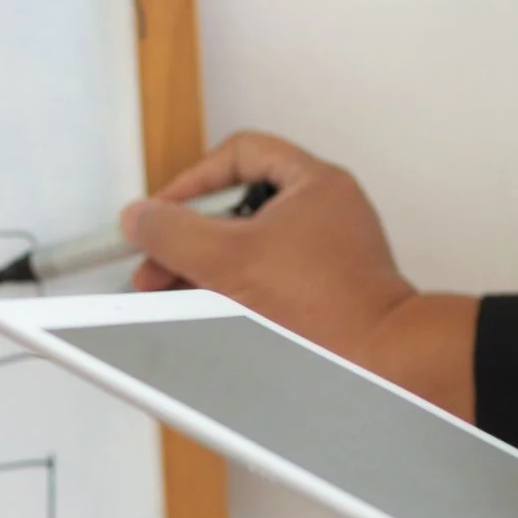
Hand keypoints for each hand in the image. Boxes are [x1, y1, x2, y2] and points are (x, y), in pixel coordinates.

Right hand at [121, 132, 478, 416]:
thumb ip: (175, 233)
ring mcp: (325, 253)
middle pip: (238, 205)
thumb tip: (140, 217)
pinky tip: (211, 311)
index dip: (192, 181)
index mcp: (313, 183)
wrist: (377, 363)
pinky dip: (233, 290)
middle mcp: (324, 212)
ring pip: (249, 246)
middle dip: (191, 236)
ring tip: (178, 293)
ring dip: (207, 267)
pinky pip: (265, 277)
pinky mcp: (322, 291)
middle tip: (160, 262)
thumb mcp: (229, 260)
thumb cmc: (329, 308)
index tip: (164, 213)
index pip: (239, 154)